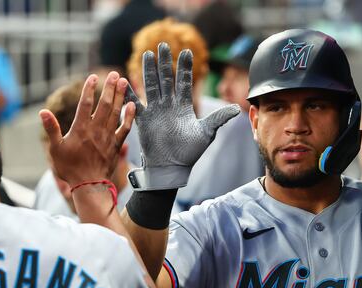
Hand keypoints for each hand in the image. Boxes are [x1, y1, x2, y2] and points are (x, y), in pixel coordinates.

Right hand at [40, 72, 133, 186]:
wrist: (89, 185)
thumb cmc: (69, 168)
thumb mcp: (55, 149)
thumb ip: (51, 129)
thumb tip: (43, 111)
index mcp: (80, 129)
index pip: (86, 104)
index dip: (90, 89)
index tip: (93, 77)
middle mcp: (96, 130)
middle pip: (105, 104)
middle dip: (110, 88)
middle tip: (115, 75)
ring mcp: (108, 137)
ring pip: (116, 113)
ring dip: (120, 97)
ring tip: (124, 82)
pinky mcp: (116, 145)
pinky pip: (125, 128)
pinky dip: (129, 116)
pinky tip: (133, 105)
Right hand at [126, 43, 239, 190]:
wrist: (172, 168)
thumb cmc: (189, 153)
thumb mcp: (206, 132)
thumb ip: (219, 118)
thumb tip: (238, 108)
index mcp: (183, 107)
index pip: (185, 83)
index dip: (185, 68)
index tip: (186, 52)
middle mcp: (168, 106)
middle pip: (166, 79)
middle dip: (165, 63)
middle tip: (164, 45)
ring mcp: (155, 112)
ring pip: (151, 86)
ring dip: (149, 71)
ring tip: (148, 54)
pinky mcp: (143, 121)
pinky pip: (134, 104)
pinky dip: (128, 94)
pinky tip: (123, 80)